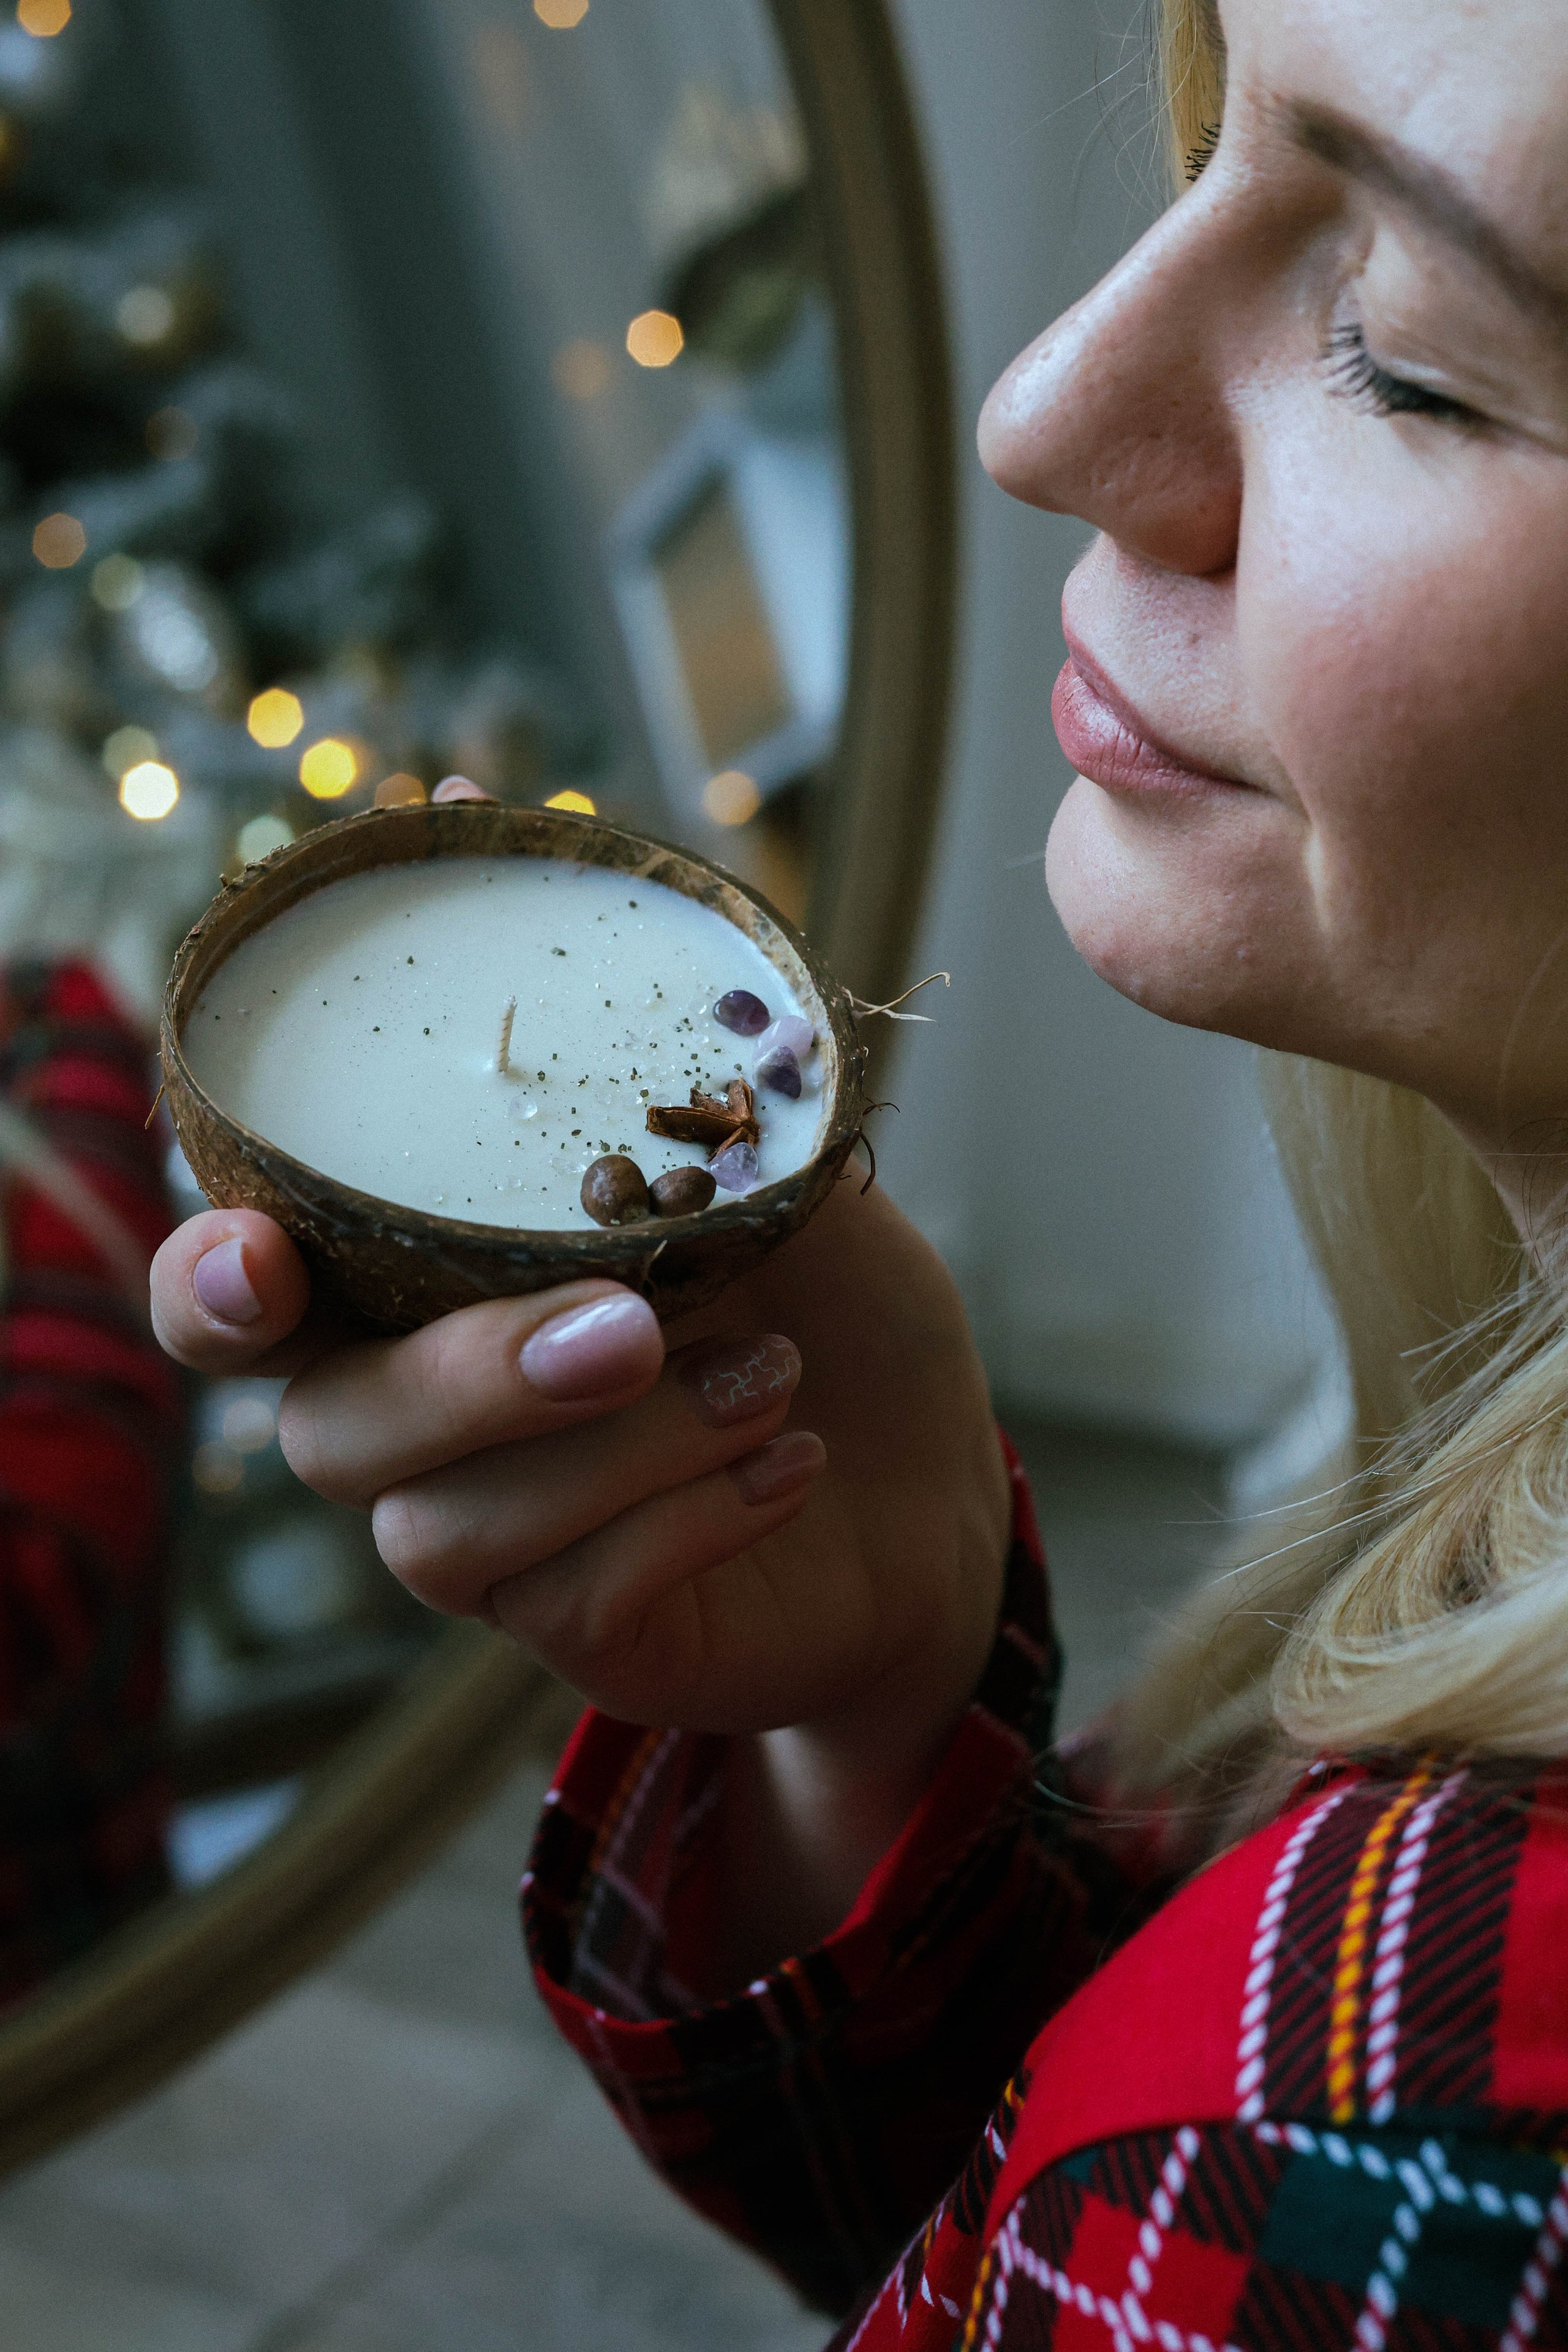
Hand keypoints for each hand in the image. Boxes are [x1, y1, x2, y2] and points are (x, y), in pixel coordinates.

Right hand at [150, 1181, 1008, 1753]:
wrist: (937, 1479)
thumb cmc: (830, 1315)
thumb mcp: (793, 1198)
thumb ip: (713, 1136)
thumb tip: (707, 1048)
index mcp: (428, 1291)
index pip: (241, 1303)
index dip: (207, 1285)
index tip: (258, 1258)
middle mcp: (424, 1429)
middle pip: (329, 1431)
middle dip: (466, 1377)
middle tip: (631, 1324)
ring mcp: (496, 1547)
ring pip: (441, 1533)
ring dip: (618, 1449)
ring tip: (772, 1379)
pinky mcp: (583, 1636)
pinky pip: (574, 1600)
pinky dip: (693, 1517)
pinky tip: (794, 1456)